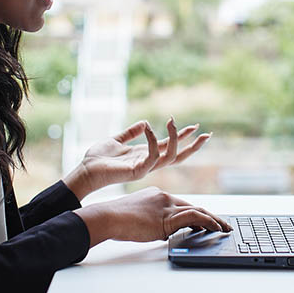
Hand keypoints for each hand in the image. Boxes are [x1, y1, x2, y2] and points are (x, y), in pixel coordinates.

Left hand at [66, 118, 211, 197]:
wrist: (86, 171)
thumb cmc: (98, 158)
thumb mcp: (117, 140)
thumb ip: (131, 132)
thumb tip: (145, 122)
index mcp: (145, 155)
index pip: (170, 146)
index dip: (183, 137)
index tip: (195, 127)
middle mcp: (149, 162)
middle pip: (179, 156)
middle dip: (194, 147)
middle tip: (207, 134)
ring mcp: (145, 168)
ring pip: (171, 156)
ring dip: (176, 139)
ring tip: (172, 121)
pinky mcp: (137, 171)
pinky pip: (153, 155)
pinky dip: (153, 140)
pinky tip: (148, 128)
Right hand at [74, 187, 231, 246]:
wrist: (107, 217)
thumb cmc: (116, 220)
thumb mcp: (138, 217)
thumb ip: (153, 221)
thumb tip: (161, 232)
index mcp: (158, 196)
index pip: (183, 205)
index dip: (199, 214)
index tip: (209, 221)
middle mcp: (164, 197)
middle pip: (194, 206)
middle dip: (212, 216)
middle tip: (225, 225)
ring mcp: (166, 206)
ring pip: (197, 210)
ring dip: (214, 220)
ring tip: (224, 229)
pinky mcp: (166, 216)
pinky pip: (193, 217)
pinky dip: (207, 222)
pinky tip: (215, 228)